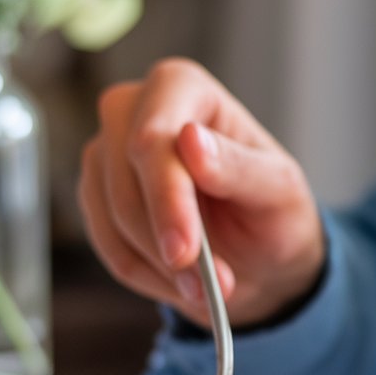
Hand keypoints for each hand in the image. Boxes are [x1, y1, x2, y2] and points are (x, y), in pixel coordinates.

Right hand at [77, 58, 325, 327]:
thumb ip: (238, 166)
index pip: (152, 138)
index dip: (166, 197)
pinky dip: (150, 276)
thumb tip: (190, 140)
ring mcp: (106, 153)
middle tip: (211, 287)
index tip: (185, 249)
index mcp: (182, 87)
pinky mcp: (96, 197)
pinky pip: (109, 247)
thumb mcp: (279, 191)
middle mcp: (132, 109)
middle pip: (125, 181)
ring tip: (210, 286)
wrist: (259, 254)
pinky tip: (184, 280)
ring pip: (114, 219)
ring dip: (163, 267)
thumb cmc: (274, 210)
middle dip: (167, 242)